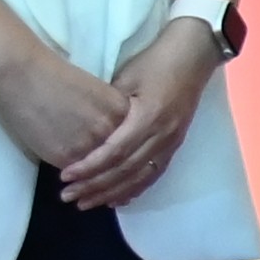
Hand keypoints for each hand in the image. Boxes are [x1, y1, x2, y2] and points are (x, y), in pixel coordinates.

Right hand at [0, 41, 140, 181]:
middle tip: (112, 195)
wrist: (21, 72)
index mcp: (121, 110)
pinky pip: (75, 175)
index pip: (131, 141)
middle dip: (114, 179)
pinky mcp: (66, 157)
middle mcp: (112, 130)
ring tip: (86, 199)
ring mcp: (90, 145)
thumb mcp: (94, 93)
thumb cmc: (53, 75)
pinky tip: (69, 186)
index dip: (127, 158)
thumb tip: (109, 139)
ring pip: (97, 173)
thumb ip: (105, 116)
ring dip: (93, 187)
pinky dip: (73, 181)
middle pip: (118, 161)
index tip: (124, 172)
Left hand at [61, 21, 219, 213]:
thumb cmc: (155, 61)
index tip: (65, 177)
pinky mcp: (175, 144)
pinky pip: (153, 174)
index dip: (89, 167)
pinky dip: (134, 189)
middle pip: (125, 171)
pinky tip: (117, 199)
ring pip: (140, 178)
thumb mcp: (126, 78)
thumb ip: (109, 107)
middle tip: (69, 196)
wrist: (193, 56)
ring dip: (112, 193)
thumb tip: (85, 131)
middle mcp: (162, 136)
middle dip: (95, 186)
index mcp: (148, 117)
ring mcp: (171, 143)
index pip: (114, 152)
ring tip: (88, 204)